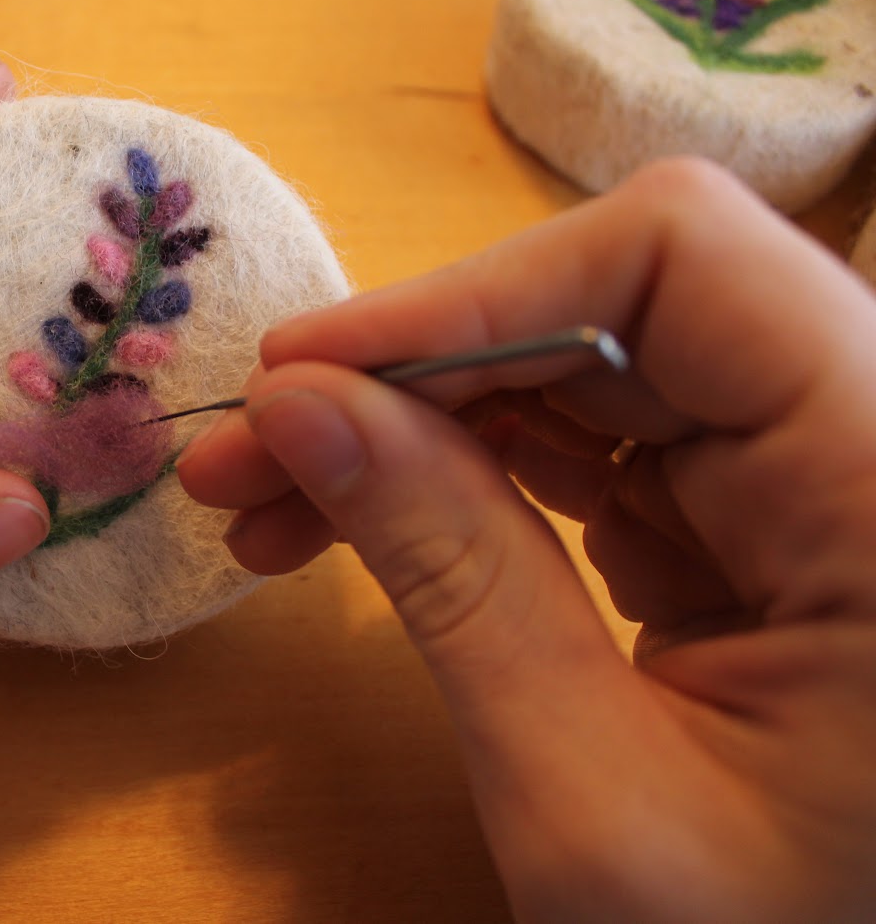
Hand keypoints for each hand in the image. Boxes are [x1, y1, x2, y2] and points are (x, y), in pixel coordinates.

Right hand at [179, 159, 875, 921]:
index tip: (303, 374)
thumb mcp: (592, 798)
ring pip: (591, 372)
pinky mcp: (768, 527)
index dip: (474, 289)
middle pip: (618, 309)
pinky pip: (604, 449)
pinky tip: (365, 523)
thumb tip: (296, 407)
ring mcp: (826, 483)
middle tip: (246, 455)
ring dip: (421, 423)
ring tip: (271, 502)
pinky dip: (473, 476)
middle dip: (411, 373)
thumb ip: (452, 577)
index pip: (684, 265)